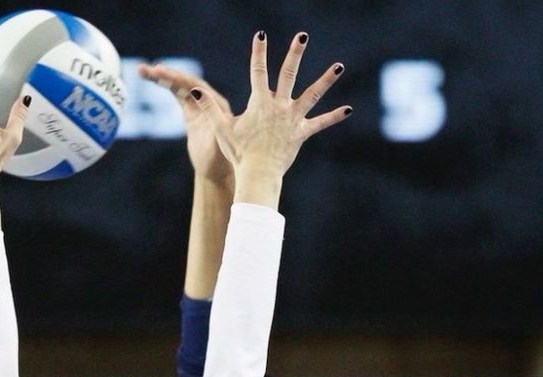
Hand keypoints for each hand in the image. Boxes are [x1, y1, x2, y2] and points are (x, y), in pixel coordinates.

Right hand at [137, 64, 232, 187]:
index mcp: (217, 106)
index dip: (180, 80)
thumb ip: (211, 124)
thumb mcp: (216, 144)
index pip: (197, 87)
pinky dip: (165, 85)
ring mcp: (199, 105)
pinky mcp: (190, 111)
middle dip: (169, 75)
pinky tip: (153, 77)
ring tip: (143, 69)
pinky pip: (177, 94)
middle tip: (151, 69)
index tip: (164, 74)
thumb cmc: (218, 161)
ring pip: (180, 86)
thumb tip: (201, 102)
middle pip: (187, 83)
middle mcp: (209, 101)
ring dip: (163, 77)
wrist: (214, 171)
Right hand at [196, 32, 348, 204]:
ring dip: (326, 80)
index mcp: (259, 103)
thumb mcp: (222, 129)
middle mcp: (278, 106)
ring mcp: (292, 119)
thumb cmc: (239, 153)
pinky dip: (334, 116)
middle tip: (302, 36)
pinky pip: (320, 123)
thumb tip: (193, 91)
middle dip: (295, 54)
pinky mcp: (301, 133)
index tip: (261, 36)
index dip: (258, 53)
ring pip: (312, 94)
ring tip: (338, 66)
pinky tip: (348, 109)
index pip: (258, 71)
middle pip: (288, 74)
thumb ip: (209, 108)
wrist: (257, 175)